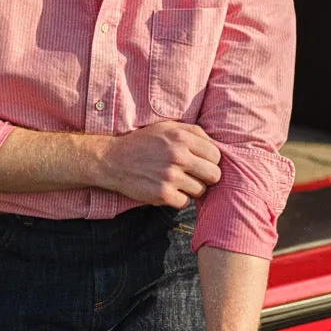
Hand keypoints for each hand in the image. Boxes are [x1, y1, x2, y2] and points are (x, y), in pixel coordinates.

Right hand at [99, 121, 220, 207]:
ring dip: (192, 189)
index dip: (211, 160)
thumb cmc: (143, 142)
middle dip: (207, 177)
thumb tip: (217, 145)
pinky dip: (179, 199)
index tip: (201, 163)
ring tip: (178, 182)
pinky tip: (168, 190)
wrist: (113, 160)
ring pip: (201, 190)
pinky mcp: (161, 194)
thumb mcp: (167, 127)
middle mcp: (178, 156)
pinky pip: (185, 202)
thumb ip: (193, 132)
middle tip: (195, 176)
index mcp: (181, 137)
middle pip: (214, 175)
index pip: (216, 155)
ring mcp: (170, 176)